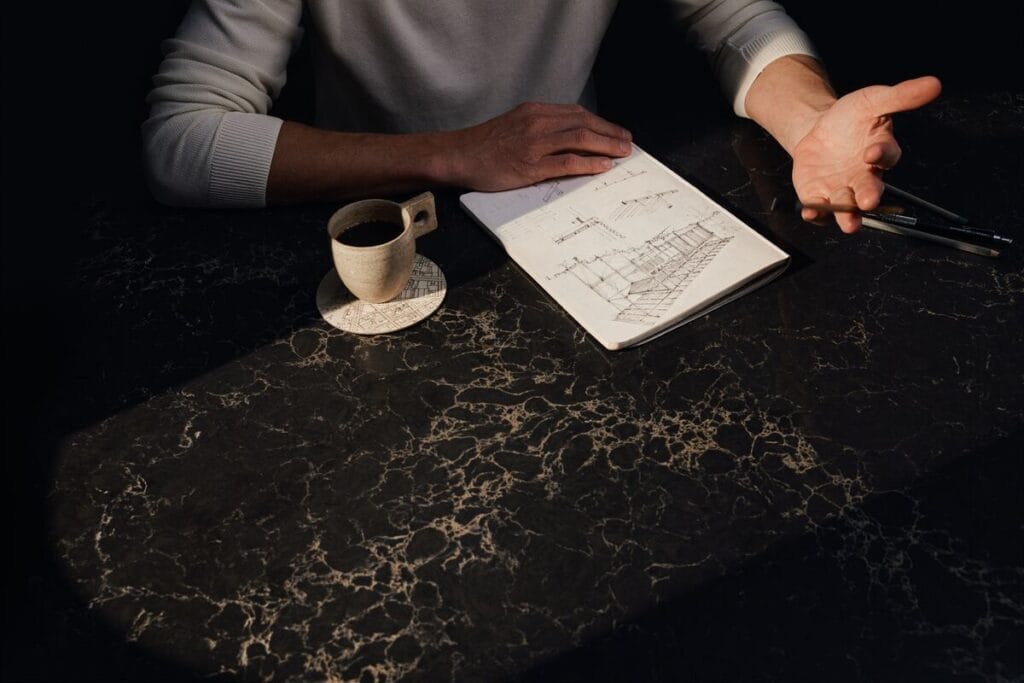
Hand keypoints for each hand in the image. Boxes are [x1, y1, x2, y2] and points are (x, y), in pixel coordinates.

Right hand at [445, 102, 632, 190]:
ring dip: (606, 146)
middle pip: (584, 123)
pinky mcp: (530, 165)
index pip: (577, 113)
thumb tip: (567, 138)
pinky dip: (588, 163)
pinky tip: (602, 166)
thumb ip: (540, 128)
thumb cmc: (485, 145)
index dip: (601, 122)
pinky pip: (567, 162)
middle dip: (610, 133)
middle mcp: (538, 122)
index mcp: (535, 111)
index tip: (615, 131)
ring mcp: (535, 143)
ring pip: (580, 139)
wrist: (458, 155)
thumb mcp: (515, 125)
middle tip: (627, 143)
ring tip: (622, 154)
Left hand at [792, 76, 941, 232]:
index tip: (872, 153)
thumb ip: (901, 96)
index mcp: (880, 153)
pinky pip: (820, 210)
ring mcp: (842, 189)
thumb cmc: (850, 118)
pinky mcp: (820, 196)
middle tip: (869, 201)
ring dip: (848, 216)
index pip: (887, 156)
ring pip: (848, 207)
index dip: (881, 154)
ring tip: (849, 223)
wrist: (818, 130)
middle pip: (871, 189)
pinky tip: (811, 213)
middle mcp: (864, 177)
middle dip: (870, 196)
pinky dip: (816, 213)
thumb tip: (934, 84)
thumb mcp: (873, 100)